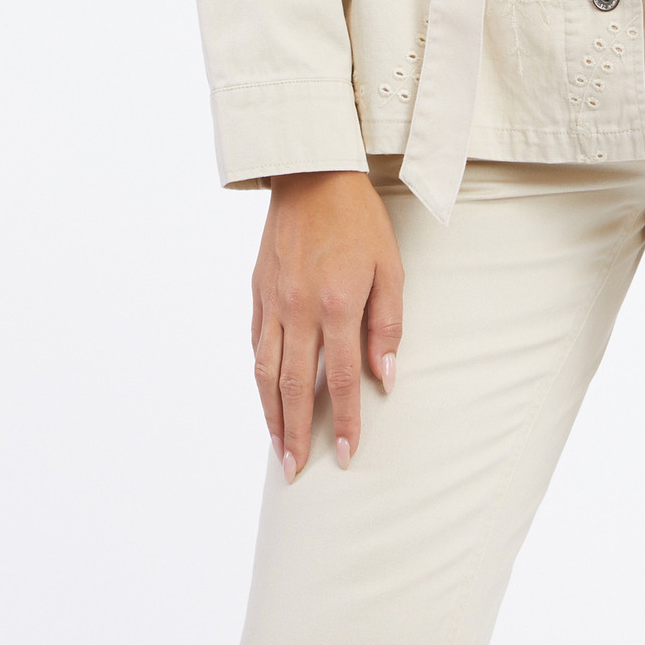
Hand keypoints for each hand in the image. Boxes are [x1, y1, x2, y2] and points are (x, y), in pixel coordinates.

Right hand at [251, 170, 403, 479]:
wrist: (312, 173)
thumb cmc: (358, 219)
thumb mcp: (389, 266)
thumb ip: (387, 324)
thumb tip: (384, 377)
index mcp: (335, 304)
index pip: (337, 380)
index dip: (344, 423)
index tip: (346, 456)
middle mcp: (297, 309)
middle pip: (291, 387)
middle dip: (296, 435)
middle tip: (298, 471)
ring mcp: (272, 301)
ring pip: (264, 372)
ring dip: (270, 416)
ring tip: (279, 448)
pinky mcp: (257, 290)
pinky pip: (255, 343)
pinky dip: (258, 376)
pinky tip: (265, 395)